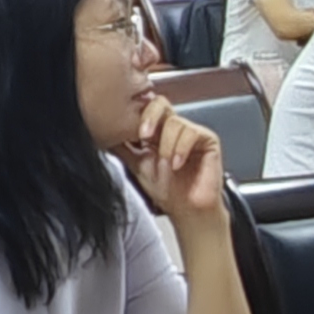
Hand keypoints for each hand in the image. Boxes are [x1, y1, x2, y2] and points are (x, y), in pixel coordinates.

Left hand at [127, 95, 227, 225]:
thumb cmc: (166, 191)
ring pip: (175, 121)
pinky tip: (177, 164)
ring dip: (166, 144)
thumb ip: (124, 149)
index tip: (127, 132)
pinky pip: (191, 132)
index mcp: (158, 131)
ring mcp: (192, 132)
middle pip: (161, 104)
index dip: (136, 117)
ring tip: (166, 163)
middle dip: (149, 118)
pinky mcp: (208, 140)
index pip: (146, 109)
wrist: (187, 210)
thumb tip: (105, 135)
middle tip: (143, 136)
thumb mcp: (137, 166)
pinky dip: (181, 149)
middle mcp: (175, 128)